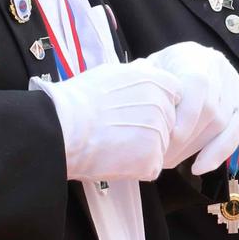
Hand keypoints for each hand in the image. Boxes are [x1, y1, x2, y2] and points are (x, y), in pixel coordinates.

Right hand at [34, 59, 179, 182]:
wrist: (64, 126)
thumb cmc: (80, 99)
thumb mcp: (113, 73)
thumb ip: (138, 75)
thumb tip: (145, 71)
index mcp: (157, 82)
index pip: (174, 95)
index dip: (157, 105)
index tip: (137, 111)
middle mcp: (163, 106)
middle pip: (167, 122)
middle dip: (150, 128)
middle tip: (120, 129)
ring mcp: (159, 134)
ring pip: (159, 146)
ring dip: (142, 149)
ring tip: (114, 144)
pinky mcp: (151, 160)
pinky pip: (151, 167)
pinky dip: (136, 168)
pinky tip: (115, 158)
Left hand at [145, 41, 238, 173]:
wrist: (179, 66)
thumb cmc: (159, 73)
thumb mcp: (147, 71)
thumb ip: (142, 82)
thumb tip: (138, 103)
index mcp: (193, 55)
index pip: (199, 84)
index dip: (187, 114)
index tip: (169, 137)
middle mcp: (220, 68)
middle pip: (212, 109)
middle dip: (187, 139)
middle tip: (161, 157)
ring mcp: (236, 87)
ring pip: (224, 124)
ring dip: (198, 149)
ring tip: (172, 162)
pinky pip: (237, 133)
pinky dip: (220, 152)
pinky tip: (201, 167)